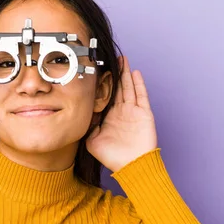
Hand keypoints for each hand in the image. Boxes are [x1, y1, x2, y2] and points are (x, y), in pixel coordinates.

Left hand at [86, 56, 157, 171]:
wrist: (132, 166)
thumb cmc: (112, 157)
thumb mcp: (92, 142)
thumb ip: (86, 128)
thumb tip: (80, 116)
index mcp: (110, 117)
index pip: (107, 96)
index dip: (104, 84)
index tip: (98, 70)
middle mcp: (122, 112)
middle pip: (118, 88)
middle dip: (116, 73)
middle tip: (112, 58)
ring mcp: (133, 112)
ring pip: (129, 88)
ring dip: (126, 73)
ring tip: (122, 59)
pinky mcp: (144, 114)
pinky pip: (141, 95)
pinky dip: (138, 84)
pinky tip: (135, 72)